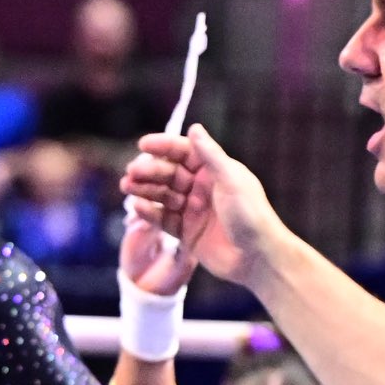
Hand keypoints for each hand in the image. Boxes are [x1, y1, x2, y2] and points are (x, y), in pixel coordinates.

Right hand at [122, 124, 288, 288]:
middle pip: (169, 173)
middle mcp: (202, 187)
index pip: (184, 152)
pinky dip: (150, 213)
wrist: (258, 257)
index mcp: (215, 170)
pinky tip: (138, 207)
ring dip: (144, 189)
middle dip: (149, 171)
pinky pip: (163, 219)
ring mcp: (193, 210)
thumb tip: (194, 127)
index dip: (163, 147)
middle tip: (131, 172)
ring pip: (162, 195)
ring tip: (127, 186)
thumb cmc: (251, 215)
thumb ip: (210, 155)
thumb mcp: (231, 180)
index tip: (143, 144)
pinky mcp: (186, 232)